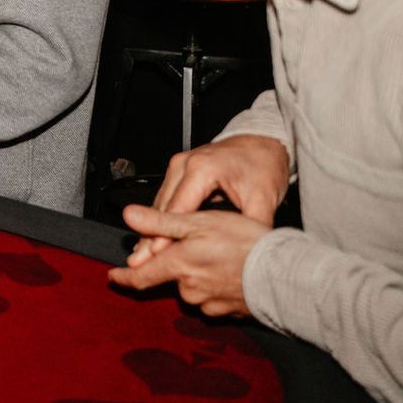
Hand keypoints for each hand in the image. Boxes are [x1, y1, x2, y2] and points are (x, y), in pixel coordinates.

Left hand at [109, 205, 267, 315]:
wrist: (286, 273)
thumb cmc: (243, 242)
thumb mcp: (199, 222)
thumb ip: (161, 222)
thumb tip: (127, 215)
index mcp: (178, 266)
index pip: (142, 277)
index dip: (125, 278)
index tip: (113, 277)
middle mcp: (190, 290)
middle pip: (173, 279)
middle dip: (179, 265)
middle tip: (203, 244)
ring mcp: (212, 304)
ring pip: (195, 289)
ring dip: (201, 276)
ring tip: (224, 256)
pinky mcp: (232, 312)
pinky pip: (216, 299)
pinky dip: (220, 287)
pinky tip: (235, 273)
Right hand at [128, 135, 290, 262]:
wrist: (261, 141)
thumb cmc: (262, 164)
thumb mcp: (264, 197)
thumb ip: (253, 226)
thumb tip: (249, 253)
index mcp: (203, 168)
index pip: (179, 208)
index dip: (167, 233)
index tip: (158, 256)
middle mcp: (184, 164)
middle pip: (162, 207)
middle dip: (149, 235)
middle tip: (139, 262)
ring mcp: (178, 165)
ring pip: (160, 203)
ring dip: (149, 228)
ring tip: (140, 255)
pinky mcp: (179, 171)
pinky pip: (166, 198)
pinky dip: (158, 218)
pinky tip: (150, 237)